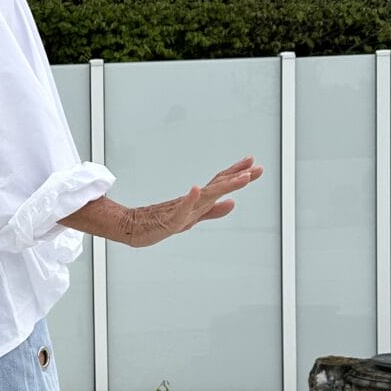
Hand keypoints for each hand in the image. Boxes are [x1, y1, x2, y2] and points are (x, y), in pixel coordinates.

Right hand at [126, 157, 262, 248]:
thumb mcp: (193, 218)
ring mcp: (181, 209)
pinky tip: (196, 189)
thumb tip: (233, 203)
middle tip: (255, 167)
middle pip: (218, 184)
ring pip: (207, 196)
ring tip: (241, 178)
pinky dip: (190, 199)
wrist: (135, 227)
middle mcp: (193, 200)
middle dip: (238, 175)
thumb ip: (213, 211)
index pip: (220, 183)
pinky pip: (181, 209)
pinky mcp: (170, 220)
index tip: (252, 164)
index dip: (237, 173)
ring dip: (224, 186)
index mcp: (199, 200)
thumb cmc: (162, 222)